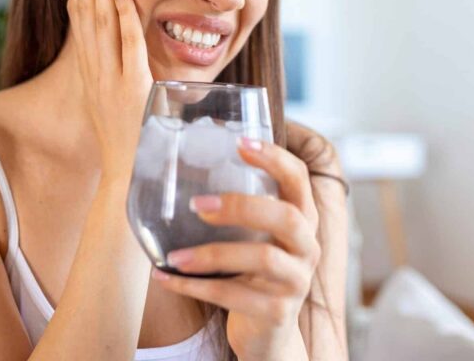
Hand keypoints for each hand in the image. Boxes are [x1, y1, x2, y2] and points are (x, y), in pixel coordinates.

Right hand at [66, 0, 152, 180]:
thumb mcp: (118, 99)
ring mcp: (110, 79)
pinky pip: (125, 44)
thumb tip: (133, 47)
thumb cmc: (130, 141)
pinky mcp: (130, 88)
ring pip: (98, 21)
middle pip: (83, 11)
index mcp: (90, 71)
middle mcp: (93, 71)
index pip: (79, 17)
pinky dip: (122, 14)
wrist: (127, 179)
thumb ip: (122, 72)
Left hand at [150, 136, 320, 359]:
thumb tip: (183, 165)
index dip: (275, 158)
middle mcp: (307, 247)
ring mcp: (296, 281)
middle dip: (241, 206)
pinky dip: (195, 287)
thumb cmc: (252, 272)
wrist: (266, 332)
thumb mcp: (254, 237)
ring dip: (212, 254)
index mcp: (302, 219)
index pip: (299, 179)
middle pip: (288, 217)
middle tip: (198, 205)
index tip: (240, 142)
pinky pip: (235, 296)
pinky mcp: (278, 312)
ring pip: (263, 258)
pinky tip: (166, 278)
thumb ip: (239, 208)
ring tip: (175, 256)